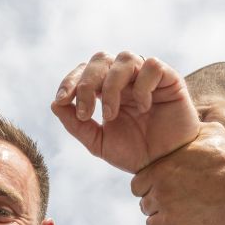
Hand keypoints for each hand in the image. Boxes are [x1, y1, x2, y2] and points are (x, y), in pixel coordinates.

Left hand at [51, 51, 199, 172]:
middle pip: (101, 59)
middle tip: (86, 112)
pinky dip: (142, 85)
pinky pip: (152, 65)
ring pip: (125, 58)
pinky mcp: (170, 79)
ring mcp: (147, 78)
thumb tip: (55, 104)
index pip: (84, 71)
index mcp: (106, 90)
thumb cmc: (134, 153)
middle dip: (87, 83)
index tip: (62, 100)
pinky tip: (143, 108)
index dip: (70, 81)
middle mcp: (126, 79)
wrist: (165, 165)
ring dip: (111, 86)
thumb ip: (76, 125)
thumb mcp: (98, 142)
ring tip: (110, 115)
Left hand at [131, 122, 224, 224]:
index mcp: (159, 172)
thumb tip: (184, 125)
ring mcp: (171, 217)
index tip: (161, 189)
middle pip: (145, 206)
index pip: (136, 187)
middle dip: (158, 205)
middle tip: (176, 203)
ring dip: (163, 224)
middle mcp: (160, 196)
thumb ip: (188, 132)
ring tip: (180, 218)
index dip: (148, 189)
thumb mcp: (209, 134)